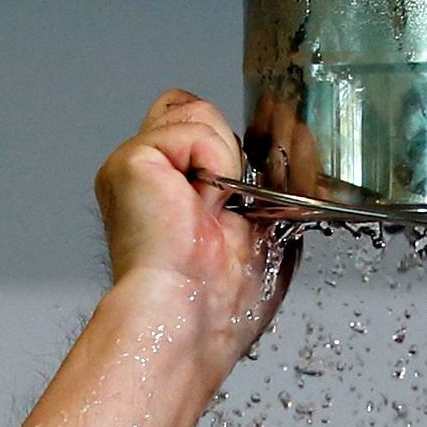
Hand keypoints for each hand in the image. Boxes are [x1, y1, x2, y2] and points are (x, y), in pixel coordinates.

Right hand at [96, 90, 295, 378]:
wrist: (194, 318)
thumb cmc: (223, 299)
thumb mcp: (266, 225)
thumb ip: (271, 176)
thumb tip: (296, 131)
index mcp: (172, 188)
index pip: (198, 124)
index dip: (226, 141)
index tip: (245, 187)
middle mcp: (149, 172)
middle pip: (196, 108)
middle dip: (228, 152)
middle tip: (225, 210)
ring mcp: (136, 163)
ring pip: (198, 112)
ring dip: (222, 163)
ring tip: (209, 213)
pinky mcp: (130, 160)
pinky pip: (192, 129)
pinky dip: (212, 164)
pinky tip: (200, 205)